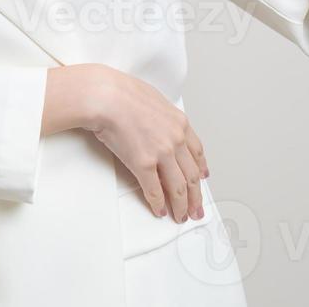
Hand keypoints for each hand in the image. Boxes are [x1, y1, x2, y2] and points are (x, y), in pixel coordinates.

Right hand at [67, 64, 207, 222]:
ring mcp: (162, 153)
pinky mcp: (144, 164)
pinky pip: (154, 191)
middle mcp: (176, 140)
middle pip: (191, 175)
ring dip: (181, 205)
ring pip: (178, 187)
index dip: (200, 169)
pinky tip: (160, 210)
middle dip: (195, 196)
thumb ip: (164, 118)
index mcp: (180, 123)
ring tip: (181, 215)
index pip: (197, 153)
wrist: (106, 97)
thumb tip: (161, 126)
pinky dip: (159, 204)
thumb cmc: (123, 93)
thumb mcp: (155, 100)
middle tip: (196, 208)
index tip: (202, 178)